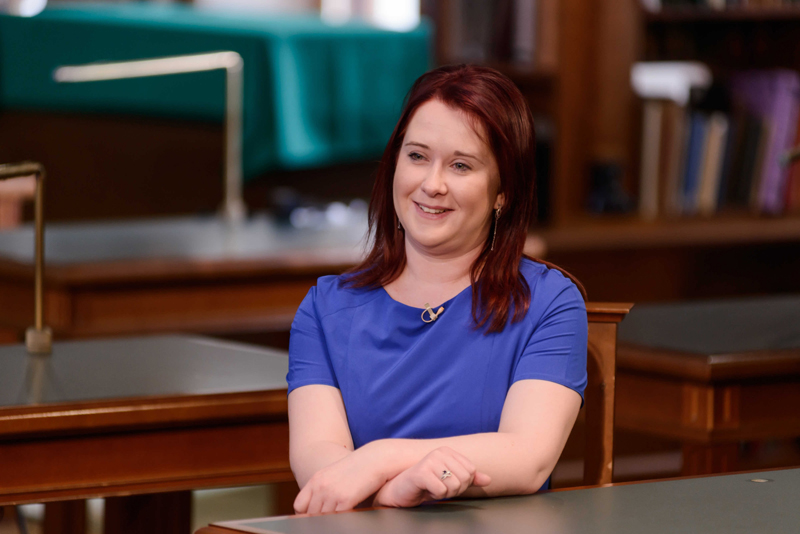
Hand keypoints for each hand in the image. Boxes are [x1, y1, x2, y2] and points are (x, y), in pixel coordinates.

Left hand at [293, 450, 384, 514]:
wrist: (375, 459)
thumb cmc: (358, 468)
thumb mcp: (334, 475)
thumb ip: (324, 489)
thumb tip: (319, 508)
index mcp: (316, 480)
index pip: (299, 505)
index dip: (304, 514)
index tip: (312, 519)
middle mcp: (321, 486)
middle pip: (310, 514)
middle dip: (317, 520)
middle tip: (326, 522)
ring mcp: (332, 493)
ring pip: (322, 518)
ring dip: (329, 522)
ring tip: (335, 523)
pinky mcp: (345, 499)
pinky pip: (336, 518)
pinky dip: (340, 522)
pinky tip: (345, 520)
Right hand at [373, 446, 490, 507]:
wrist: (401, 490)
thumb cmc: (426, 485)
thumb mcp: (450, 481)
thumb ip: (469, 479)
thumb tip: (488, 480)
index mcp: (447, 451)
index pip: (471, 471)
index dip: (463, 483)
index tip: (448, 483)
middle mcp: (439, 452)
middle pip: (464, 479)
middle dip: (454, 490)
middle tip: (440, 487)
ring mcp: (429, 461)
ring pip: (454, 486)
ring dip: (444, 493)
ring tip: (432, 488)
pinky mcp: (421, 473)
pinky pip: (441, 491)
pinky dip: (435, 495)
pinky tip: (425, 490)